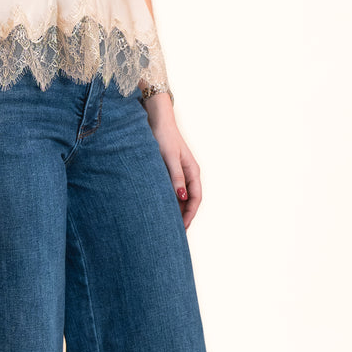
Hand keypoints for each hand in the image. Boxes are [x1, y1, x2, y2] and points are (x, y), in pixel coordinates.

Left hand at [143, 93, 200, 228]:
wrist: (156, 120)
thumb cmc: (164, 136)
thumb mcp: (169, 157)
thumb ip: (176, 176)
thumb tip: (182, 197)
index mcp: (193, 171)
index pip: (196, 198)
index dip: (190, 214)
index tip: (183, 228)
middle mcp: (188, 173)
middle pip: (189, 200)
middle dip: (184, 216)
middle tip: (175, 232)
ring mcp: (179, 172)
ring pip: (180, 196)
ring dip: (176, 209)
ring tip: (167, 223)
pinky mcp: (169, 170)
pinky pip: (171, 189)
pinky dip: (168, 199)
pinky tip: (159, 207)